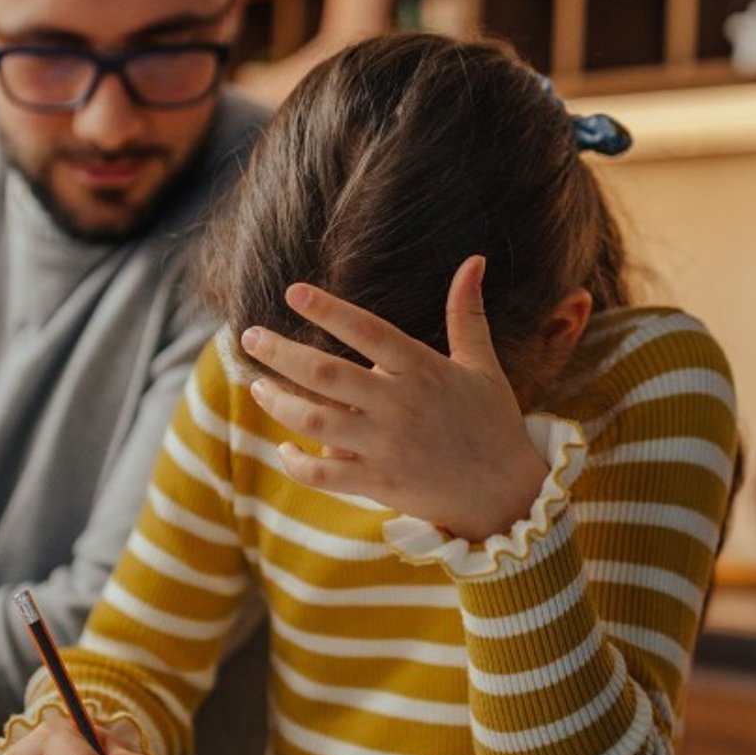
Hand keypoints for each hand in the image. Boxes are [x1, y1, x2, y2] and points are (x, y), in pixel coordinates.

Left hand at [240, 256, 548, 542]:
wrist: (506, 493)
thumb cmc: (493, 423)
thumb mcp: (482, 365)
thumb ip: (467, 314)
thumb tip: (474, 261)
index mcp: (422, 370)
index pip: (367, 331)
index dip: (328, 310)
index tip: (293, 292)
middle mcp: (399, 405)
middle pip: (325, 373)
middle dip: (280, 352)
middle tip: (249, 336)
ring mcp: (386, 446)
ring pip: (315, 421)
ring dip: (279, 403)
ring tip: (258, 384)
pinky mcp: (378, 483)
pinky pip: (324, 474)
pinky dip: (297, 462)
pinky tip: (283, 446)